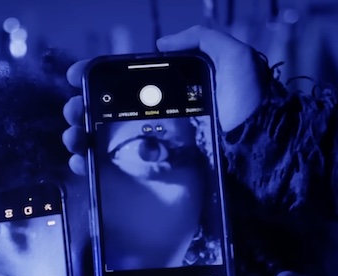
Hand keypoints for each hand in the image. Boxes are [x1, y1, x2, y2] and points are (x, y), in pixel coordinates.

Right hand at [61, 25, 265, 175]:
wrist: (265, 152)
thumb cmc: (254, 105)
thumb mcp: (235, 59)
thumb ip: (202, 39)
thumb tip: (161, 42)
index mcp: (171, 92)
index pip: (124, 83)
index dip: (96, 78)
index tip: (76, 77)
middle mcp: (159, 118)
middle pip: (106, 111)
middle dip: (79, 108)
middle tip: (72, 111)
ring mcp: (157, 147)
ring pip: (103, 140)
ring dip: (79, 136)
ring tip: (73, 137)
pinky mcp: (157, 174)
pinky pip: (116, 170)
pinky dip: (91, 166)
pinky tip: (82, 162)